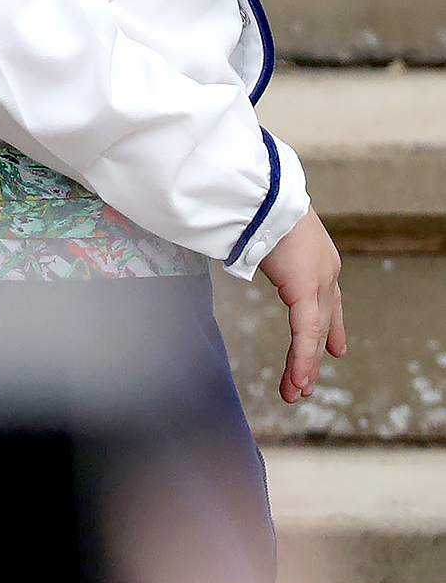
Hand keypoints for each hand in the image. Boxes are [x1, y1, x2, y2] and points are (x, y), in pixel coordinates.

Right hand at [258, 210, 345, 402]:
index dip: (332, 327)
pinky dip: (301, 359)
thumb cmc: (257, 200)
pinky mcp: (307, 289)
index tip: (336, 349)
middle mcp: (326, 270)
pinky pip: (305, 333)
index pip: (328, 300)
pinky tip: (297, 382)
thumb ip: (263, 247)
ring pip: (315, 333)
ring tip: (296, 393)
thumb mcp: (266, 230)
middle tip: (306, 384)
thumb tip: (246, 245)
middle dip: (313, 355)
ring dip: (304, 366)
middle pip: (322, 323)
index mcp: (318, 256)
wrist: (264, 190)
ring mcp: (320, 280)